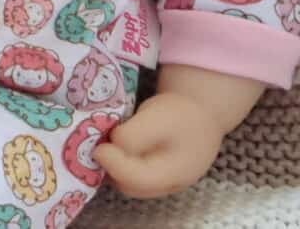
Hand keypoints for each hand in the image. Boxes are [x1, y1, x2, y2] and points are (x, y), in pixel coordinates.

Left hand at [94, 92, 223, 197]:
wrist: (201, 112)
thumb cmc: (180, 113)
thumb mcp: (157, 117)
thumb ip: (134, 135)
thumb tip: (112, 147)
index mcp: (174, 172)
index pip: (135, 179)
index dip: (112, 164)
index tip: (99, 147)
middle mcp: (169, 185)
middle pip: (130, 186)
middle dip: (110, 168)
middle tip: (99, 145)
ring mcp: (164, 183)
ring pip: (130, 184)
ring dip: (113, 168)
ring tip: (106, 146)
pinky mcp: (157, 176)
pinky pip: (134, 178)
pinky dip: (120, 167)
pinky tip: (115, 149)